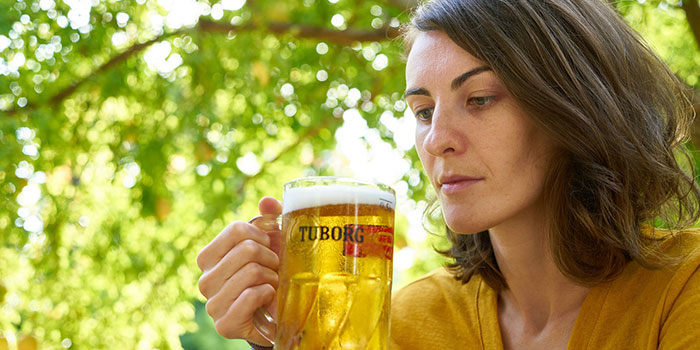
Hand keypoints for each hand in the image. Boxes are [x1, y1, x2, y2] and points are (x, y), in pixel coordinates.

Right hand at [196, 197, 281, 345]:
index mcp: (208, 257)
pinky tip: (268, 299)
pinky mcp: (225, 324)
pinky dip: (268, 294)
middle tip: (273, 270)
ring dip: (272, 277)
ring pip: (251, 272)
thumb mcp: (271, 244)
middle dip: (270, 258)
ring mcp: (212, 304)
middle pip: (247, 249)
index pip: (236, 229)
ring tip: (272, 285)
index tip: (268, 247)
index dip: (261, 235)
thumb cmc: (270, 275)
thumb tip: (266, 202)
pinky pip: (252, 295)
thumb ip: (270, 219)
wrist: (275, 316)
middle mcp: (205, 280)